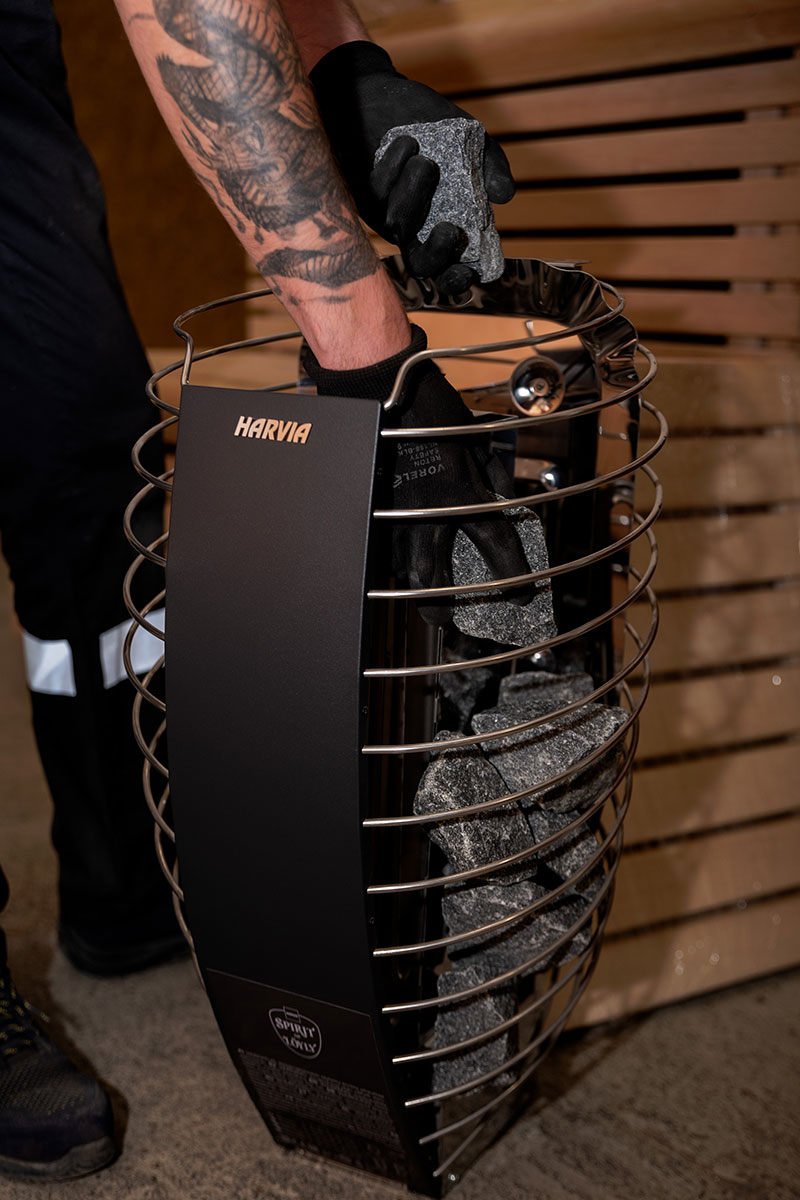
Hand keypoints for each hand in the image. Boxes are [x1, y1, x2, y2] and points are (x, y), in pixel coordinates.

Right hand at [301, 326, 530, 624]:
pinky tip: (398, 567)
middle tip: (450, 621)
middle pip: (432, 583)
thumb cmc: (431, 410)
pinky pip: (381, 549)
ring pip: (401, 573)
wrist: (380, 393)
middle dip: (442, 610)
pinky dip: (393, 563)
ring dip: (415, 590)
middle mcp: (427, 514)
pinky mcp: (371, 509)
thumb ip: (490, 476)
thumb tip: (500, 500)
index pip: (495, 546)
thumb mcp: (475, 442)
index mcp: (460, 494)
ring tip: (424, 602)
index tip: (524, 598)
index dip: (513, 575)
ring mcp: (394, 516)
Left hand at [309, 41, 513, 293]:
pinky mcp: (362, 194)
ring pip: (398, 227)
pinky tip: (406, 142)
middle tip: (448, 230)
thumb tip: (505, 196)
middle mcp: (413, 227)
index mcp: (443, 222)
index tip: (467, 270)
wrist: (381, 92)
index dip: (457, 278)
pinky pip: (378, 194)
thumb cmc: (428, 121)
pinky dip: (394, 168)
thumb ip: (490, 166)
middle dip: (437, 256)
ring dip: (415, 196)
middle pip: (421, 265)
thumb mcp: (469, 140)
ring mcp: (385, 212)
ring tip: (425, 161)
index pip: (449, 267)